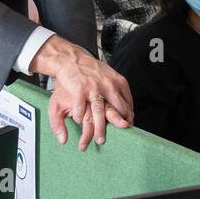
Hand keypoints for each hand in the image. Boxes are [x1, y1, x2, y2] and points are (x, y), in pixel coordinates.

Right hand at [31, 35, 132, 150]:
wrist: (70, 58)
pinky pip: (81, 109)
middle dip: (119, 124)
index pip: (127, 102)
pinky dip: (80, 118)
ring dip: (100, 129)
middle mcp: (107, 85)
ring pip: (99, 113)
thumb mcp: (108, 75)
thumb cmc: (89, 69)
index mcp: (116, 82)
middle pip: (117, 109)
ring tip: (100, 140)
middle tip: (120, 134)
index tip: (129, 123)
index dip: (129, 114)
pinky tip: (79, 122)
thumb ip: (117, 89)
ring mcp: (93, 88)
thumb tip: (128, 106)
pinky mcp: (79, 90)